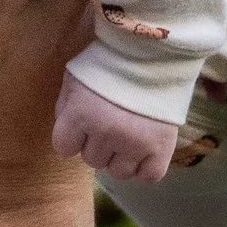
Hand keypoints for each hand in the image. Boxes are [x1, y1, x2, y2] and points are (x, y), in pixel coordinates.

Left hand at [52, 73, 176, 182]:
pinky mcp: (162, 147)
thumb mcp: (75, 79)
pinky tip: (146, 149)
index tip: (85, 123)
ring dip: (122, 156)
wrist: (155, 51)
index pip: (64, 148)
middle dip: (99, 143)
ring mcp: (135, 142)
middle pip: (92, 160)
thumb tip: (67, 139)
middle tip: (113, 120)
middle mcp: (107, 132)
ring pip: (119, 172)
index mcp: (81, 113)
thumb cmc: (109, 63)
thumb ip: (65, 109)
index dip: (73, 136)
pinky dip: (146, 167)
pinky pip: (149, 176)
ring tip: (131, 131)